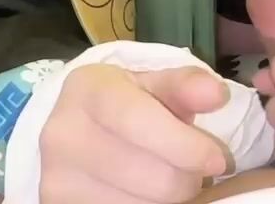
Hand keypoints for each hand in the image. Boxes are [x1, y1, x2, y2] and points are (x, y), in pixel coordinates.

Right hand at [40, 64, 228, 203]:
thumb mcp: (151, 83)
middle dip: (187, 178)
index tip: (217, 161)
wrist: (69, 130)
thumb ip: (185, 85)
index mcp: (89, 91)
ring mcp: (57, 178)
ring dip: (168, 199)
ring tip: (166, 179)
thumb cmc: (123, 102)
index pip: (142, 123)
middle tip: (192, 171)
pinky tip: (144, 193)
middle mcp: (64, 135)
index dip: (187, 147)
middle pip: (154, 179)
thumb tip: (216, 94)